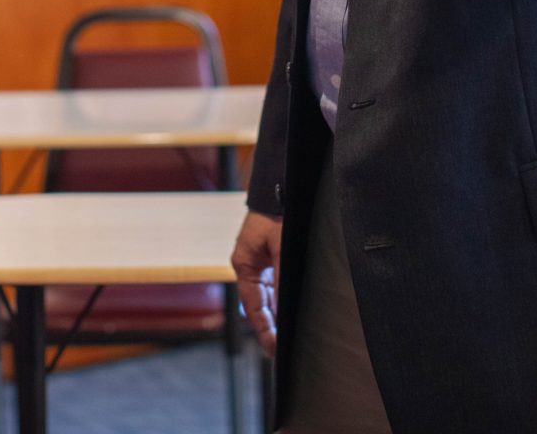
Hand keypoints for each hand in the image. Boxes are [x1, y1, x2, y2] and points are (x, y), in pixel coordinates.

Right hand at [231, 209, 282, 357]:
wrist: (282, 187)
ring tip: (289, 334)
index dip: (263, 327)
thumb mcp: (280, 245)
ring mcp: (262, 263)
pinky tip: (292, 310)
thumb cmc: (277, 213)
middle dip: (271, 325)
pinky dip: (283, 298)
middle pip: (259, 304)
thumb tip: (284, 305)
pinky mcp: (274, 258)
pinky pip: (277, 285)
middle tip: (281, 348)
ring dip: (278, 313)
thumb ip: (281, 277)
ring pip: (269, 296)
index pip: (253, 305)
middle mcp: (251, 267)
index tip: (273, 347)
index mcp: (244, 264)